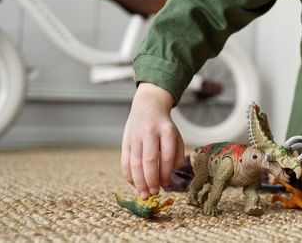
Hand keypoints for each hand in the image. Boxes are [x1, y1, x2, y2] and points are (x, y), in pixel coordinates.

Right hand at [121, 82, 184, 198]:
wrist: (148, 107)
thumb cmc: (164, 126)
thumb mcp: (176, 135)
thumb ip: (177, 154)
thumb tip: (168, 174)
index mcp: (167, 131)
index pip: (167, 156)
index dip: (165, 173)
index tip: (165, 185)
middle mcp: (150, 133)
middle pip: (149, 161)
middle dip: (151, 180)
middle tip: (154, 193)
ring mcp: (136, 136)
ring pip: (135, 163)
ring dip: (139, 182)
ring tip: (144, 194)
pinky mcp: (125, 141)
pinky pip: (124, 161)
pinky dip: (129, 176)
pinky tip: (134, 184)